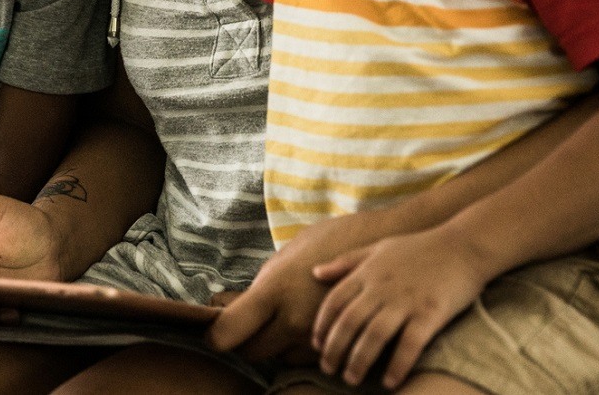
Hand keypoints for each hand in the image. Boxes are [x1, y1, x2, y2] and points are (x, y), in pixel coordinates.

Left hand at [205, 231, 332, 365]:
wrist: (385, 241)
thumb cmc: (331, 240)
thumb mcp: (287, 255)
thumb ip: (261, 286)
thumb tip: (228, 307)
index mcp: (275, 290)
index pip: (229, 332)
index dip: (216, 337)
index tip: (213, 335)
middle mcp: (294, 319)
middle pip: (252, 352)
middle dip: (246, 342)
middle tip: (248, 327)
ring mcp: (318, 337)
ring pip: (280, 358)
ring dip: (278, 345)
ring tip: (289, 317)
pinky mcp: (341, 345)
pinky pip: (307, 359)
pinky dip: (302, 347)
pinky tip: (308, 323)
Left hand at [310, 227, 496, 389]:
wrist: (464, 245)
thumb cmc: (420, 247)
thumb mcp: (378, 247)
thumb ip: (346, 261)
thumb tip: (315, 273)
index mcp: (367, 272)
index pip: (334, 302)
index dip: (322, 326)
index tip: (316, 346)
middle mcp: (382, 287)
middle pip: (349, 322)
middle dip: (335, 349)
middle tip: (328, 369)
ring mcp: (406, 301)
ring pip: (374, 336)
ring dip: (359, 361)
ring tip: (351, 379)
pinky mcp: (431, 313)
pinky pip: (410, 344)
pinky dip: (397, 365)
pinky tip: (389, 382)